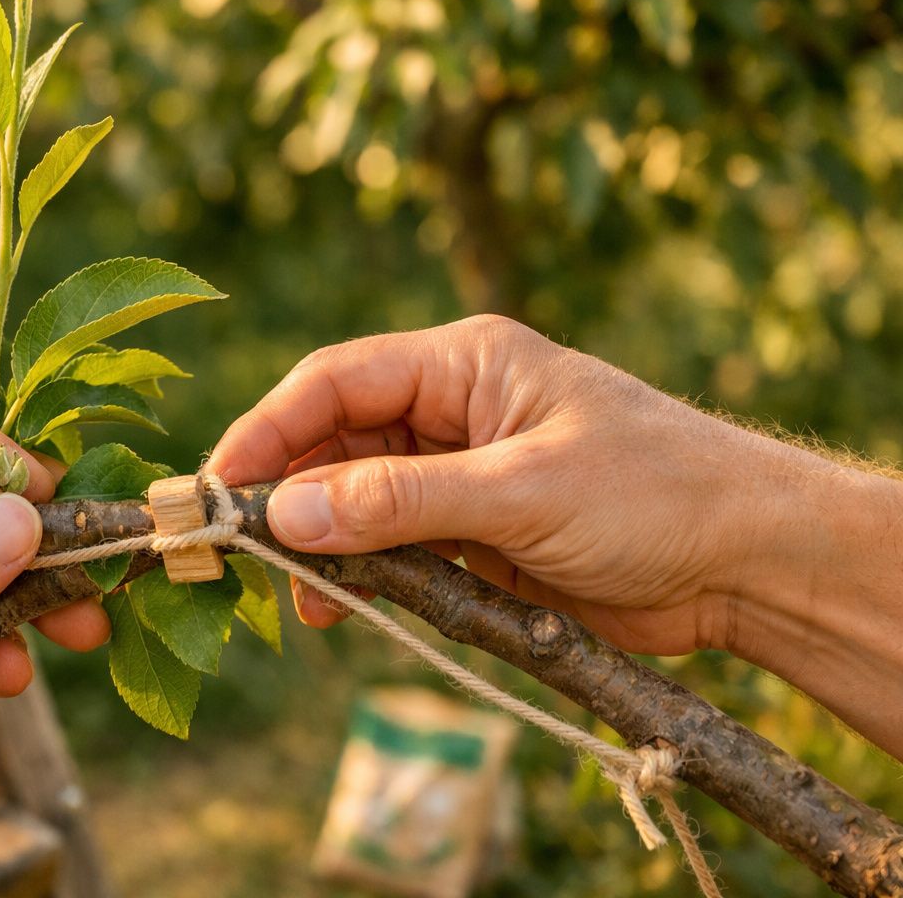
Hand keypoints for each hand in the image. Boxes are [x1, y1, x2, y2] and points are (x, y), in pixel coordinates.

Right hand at [209, 316, 902, 670]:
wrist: (751, 564)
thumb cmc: (655, 494)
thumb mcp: (521, 491)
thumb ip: (400, 502)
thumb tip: (287, 515)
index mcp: (463, 363)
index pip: (334, 382)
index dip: (267, 431)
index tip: (219, 489)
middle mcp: (453, 409)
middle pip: (335, 442)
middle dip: (289, 497)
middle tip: (246, 555)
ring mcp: (462, 473)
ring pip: (357, 501)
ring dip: (324, 547)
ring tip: (308, 601)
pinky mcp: (476, 532)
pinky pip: (396, 547)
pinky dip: (368, 576)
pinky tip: (351, 608)